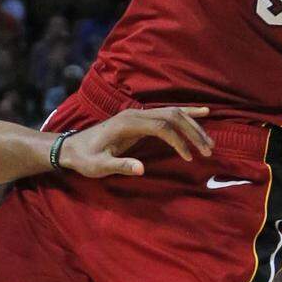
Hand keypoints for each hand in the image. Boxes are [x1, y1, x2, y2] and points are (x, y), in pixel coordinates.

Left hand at [59, 106, 213, 177]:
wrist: (72, 148)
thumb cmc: (85, 159)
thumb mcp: (99, 166)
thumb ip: (119, 165)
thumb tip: (141, 169)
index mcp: (127, 123)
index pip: (161, 126)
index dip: (178, 140)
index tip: (189, 157)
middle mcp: (135, 114)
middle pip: (172, 116)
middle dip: (193, 132)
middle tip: (208, 150)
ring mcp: (138, 114)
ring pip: (172, 113)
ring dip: (193, 125)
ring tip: (209, 142)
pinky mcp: (140, 118)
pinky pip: (167, 113)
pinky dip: (186, 113)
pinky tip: (203, 112)